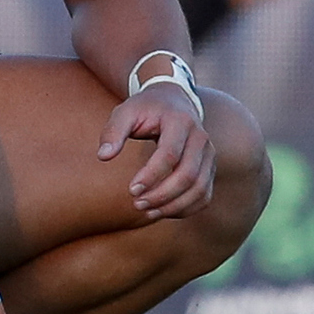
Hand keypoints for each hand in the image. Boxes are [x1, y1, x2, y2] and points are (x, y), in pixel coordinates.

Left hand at [97, 84, 214, 220]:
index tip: (131, 190)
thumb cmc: (146, 108)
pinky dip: (185, 208)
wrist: (173, 101)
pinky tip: (163, 211)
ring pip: (198, 189)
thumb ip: (113, 131)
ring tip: (148, 211)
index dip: (151, 175)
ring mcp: (209, 155)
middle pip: (187, 175)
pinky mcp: (209, 168)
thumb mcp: (126, 111)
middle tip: (137, 204)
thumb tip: (103, 156)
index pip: (170, 154)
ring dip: (174, 206)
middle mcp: (200, 138)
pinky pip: (203, 195)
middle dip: (162, 195)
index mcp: (180, 121)